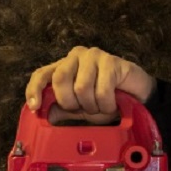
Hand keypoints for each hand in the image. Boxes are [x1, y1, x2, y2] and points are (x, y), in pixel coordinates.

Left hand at [25, 46, 155, 124]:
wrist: (136, 97)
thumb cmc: (105, 101)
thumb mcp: (79, 109)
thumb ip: (61, 109)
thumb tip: (42, 114)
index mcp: (63, 67)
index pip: (41, 74)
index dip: (35, 89)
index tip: (35, 106)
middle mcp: (75, 57)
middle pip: (60, 79)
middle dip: (71, 102)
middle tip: (84, 109)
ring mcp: (93, 56)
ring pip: (81, 87)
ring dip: (92, 105)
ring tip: (101, 106)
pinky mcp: (111, 61)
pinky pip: (102, 89)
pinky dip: (106, 103)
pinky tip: (112, 103)